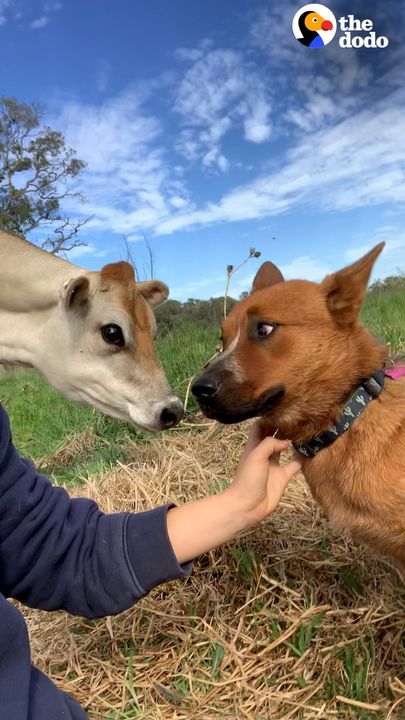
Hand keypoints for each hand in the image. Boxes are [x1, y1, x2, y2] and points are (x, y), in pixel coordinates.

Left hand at [166, 423, 302, 564]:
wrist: (247, 506)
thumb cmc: (247, 479)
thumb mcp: (256, 455)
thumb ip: (270, 444)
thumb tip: (286, 441)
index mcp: (254, 446)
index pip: (260, 426)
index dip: (268, 418)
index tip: (281, 410)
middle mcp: (264, 454)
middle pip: (273, 435)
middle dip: (282, 427)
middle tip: (296, 418)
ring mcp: (273, 465)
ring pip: (284, 448)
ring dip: (292, 441)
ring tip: (304, 431)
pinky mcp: (282, 477)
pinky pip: (294, 465)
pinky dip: (301, 459)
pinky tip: (309, 451)